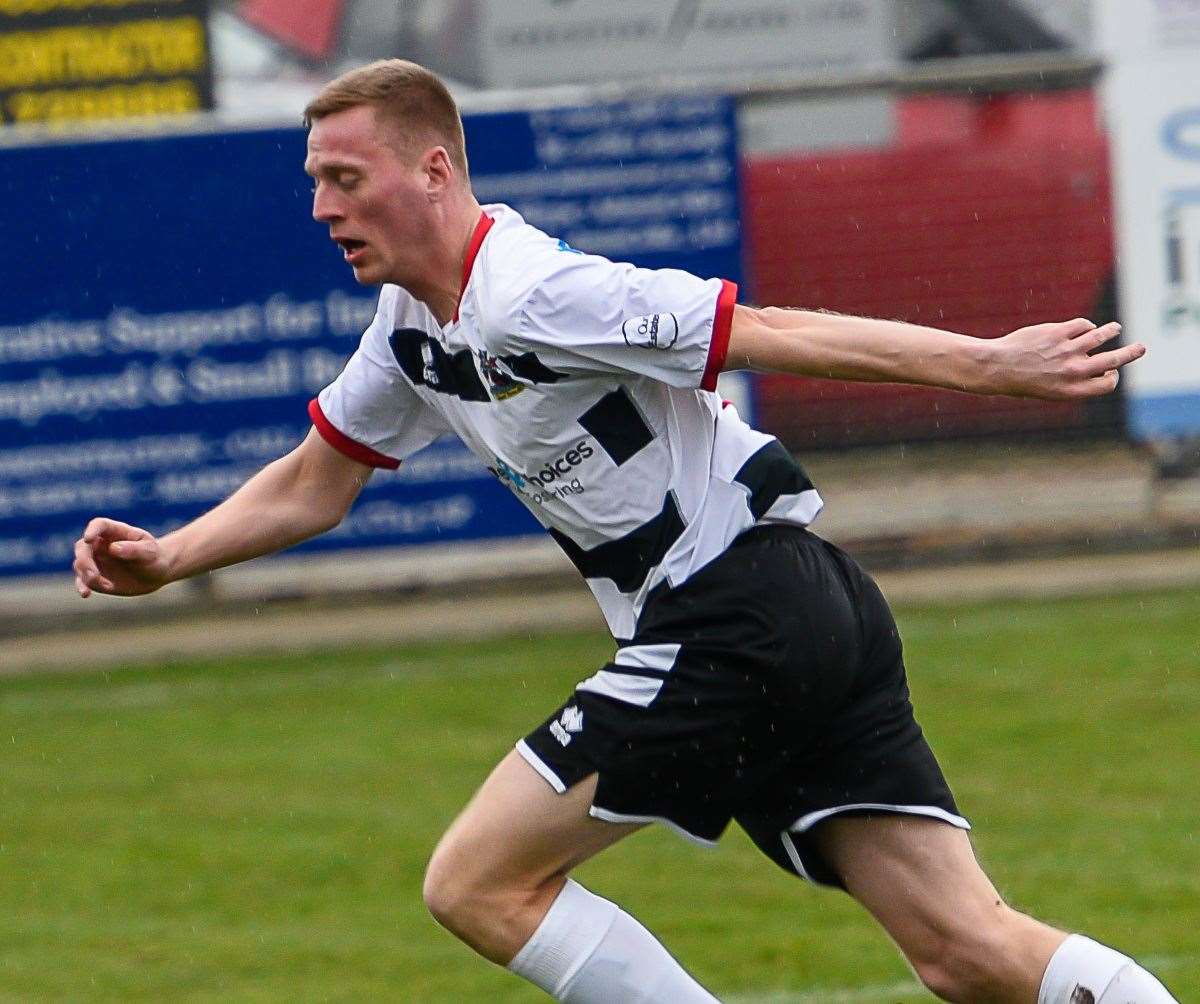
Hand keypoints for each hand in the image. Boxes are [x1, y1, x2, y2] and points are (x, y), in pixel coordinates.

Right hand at [73, 518, 172, 597]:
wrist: (155, 574)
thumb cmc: (154, 557)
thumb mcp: (149, 552)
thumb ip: (133, 549)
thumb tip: (113, 548)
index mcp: (115, 531)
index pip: (99, 525)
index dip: (92, 530)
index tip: (89, 539)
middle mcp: (100, 544)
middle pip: (83, 547)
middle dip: (85, 561)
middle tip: (94, 575)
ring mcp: (95, 560)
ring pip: (80, 565)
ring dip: (87, 576)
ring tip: (107, 586)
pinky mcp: (94, 576)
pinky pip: (82, 580)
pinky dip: (82, 586)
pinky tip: (86, 594)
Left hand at [991, 319, 1145, 398]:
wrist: (996, 367)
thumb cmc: (1020, 381)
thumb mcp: (1048, 390)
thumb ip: (1072, 382)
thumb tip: (1094, 370)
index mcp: (1071, 390)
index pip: (1106, 385)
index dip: (1112, 378)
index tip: (1111, 372)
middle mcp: (1073, 371)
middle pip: (1113, 360)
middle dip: (1131, 354)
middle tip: (1141, 348)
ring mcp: (1066, 350)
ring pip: (1101, 336)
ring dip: (1111, 331)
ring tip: (1115, 328)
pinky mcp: (1058, 333)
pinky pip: (1082, 325)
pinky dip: (1086, 326)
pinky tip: (1085, 327)